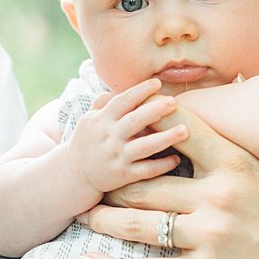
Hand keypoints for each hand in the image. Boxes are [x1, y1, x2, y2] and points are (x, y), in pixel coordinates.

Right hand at [66, 78, 186, 194]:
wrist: (74, 174)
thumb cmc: (88, 141)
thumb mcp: (89, 120)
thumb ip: (104, 104)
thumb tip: (119, 87)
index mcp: (102, 120)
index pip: (121, 102)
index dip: (139, 91)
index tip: (157, 83)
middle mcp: (110, 138)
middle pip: (134, 121)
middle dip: (154, 110)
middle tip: (173, 101)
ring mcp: (117, 157)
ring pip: (144, 147)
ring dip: (165, 138)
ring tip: (185, 130)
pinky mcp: (124, 175)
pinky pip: (146, 170)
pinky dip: (161, 165)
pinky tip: (177, 159)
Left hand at [77, 103, 258, 258]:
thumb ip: (256, 152)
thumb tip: (244, 124)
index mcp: (238, 165)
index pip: (180, 130)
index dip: (146, 122)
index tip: (123, 119)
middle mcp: (218, 196)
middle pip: (144, 181)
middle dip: (111, 179)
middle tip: (91, 177)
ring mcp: (210, 236)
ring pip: (135, 223)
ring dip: (101, 219)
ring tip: (82, 215)